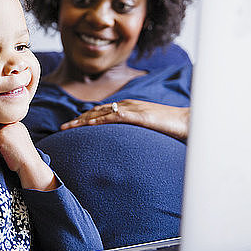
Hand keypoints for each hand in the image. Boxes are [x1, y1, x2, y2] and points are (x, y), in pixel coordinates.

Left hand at [0, 123, 56, 190]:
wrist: (29, 165)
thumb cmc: (21, 158)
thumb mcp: (15, 142)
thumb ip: (6, 135)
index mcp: (17, 124)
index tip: (6, 149)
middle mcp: (12, 123)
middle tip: (4, 151)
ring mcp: (7, 128)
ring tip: (3, 152)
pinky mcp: (1, 135)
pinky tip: (0, 155)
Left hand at [60, 99, 188, 140]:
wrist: (189, 123)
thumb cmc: (170, 128)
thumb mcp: (146, 130)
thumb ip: (133, 133)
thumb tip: (122, 145)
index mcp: (129, 108)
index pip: (101, 112)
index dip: (84, 119)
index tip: (71, 126)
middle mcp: (127, 105)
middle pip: (96, 112)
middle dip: (77, 120)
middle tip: (62, 128)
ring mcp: (132, 109)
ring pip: (100, 113)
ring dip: (82, 120)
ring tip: (67, 127)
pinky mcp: (138, 116)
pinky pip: (115, 117)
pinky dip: (99, 120)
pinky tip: (88, 125)